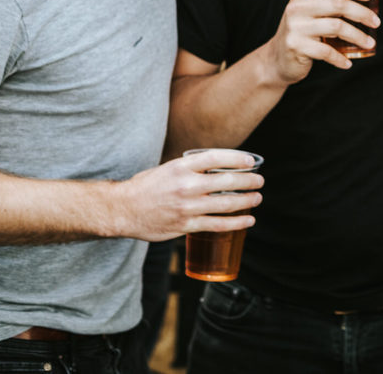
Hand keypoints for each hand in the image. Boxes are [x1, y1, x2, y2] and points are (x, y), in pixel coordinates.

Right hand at [113, 148, 263, 240]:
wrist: (122, 209)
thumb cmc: (146, 187)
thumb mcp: (168, 168)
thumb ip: (191, 168)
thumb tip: (217, 166)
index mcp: (181, 167)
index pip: (216, 157)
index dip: (237, 158)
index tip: (251, 161)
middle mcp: (186, 185)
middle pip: (227, 181)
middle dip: (249, 181)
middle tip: (260, 181)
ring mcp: (187, 207)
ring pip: (226, 204)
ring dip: (247, 201)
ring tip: (257, 198)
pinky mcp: (185, 225)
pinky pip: (217, 224)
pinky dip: (236, 223)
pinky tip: (248, 220)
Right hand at [269, 0, 379, 81]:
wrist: (276, 60)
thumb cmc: (301, 34)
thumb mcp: (309, 13)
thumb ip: (328, 4)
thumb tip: (364, 3)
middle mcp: (297, 8)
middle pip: (338, 4)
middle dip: (362, 13)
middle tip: (376, 22)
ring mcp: (295, 27)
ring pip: (337, 27)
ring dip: (358, 36)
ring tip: (369, 43)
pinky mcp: (296, 46)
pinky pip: (326, 51)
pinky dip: (340, 58)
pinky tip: (347, 62)